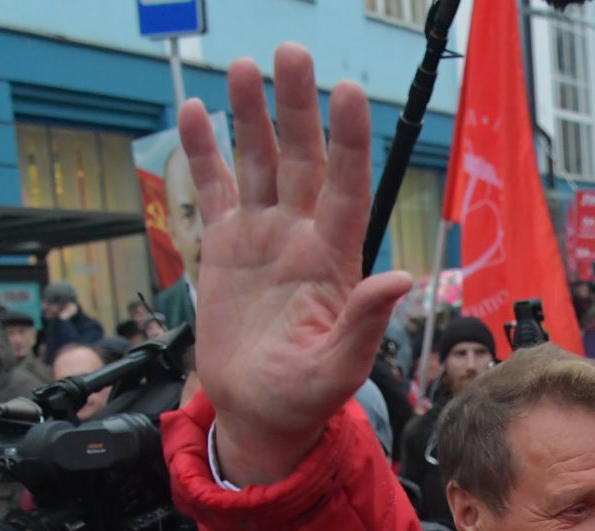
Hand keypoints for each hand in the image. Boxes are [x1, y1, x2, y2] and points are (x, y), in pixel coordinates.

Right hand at [177, 45, 411, 484]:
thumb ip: (365, 325)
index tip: (347, 93)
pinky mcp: (224, 247)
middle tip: (293, 53)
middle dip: (298, 107)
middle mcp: (301, 237)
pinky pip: (214, 190)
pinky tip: (194, 113)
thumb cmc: (305, 399)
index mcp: (334, 261)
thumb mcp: (338, 370)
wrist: (259, 413)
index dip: (349, 140)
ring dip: (252, 116)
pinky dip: (203, 153)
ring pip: (258, 163)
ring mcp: (263, 237)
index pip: (347, 187)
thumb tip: (400, 279)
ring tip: (244, 67)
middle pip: (302, 159)